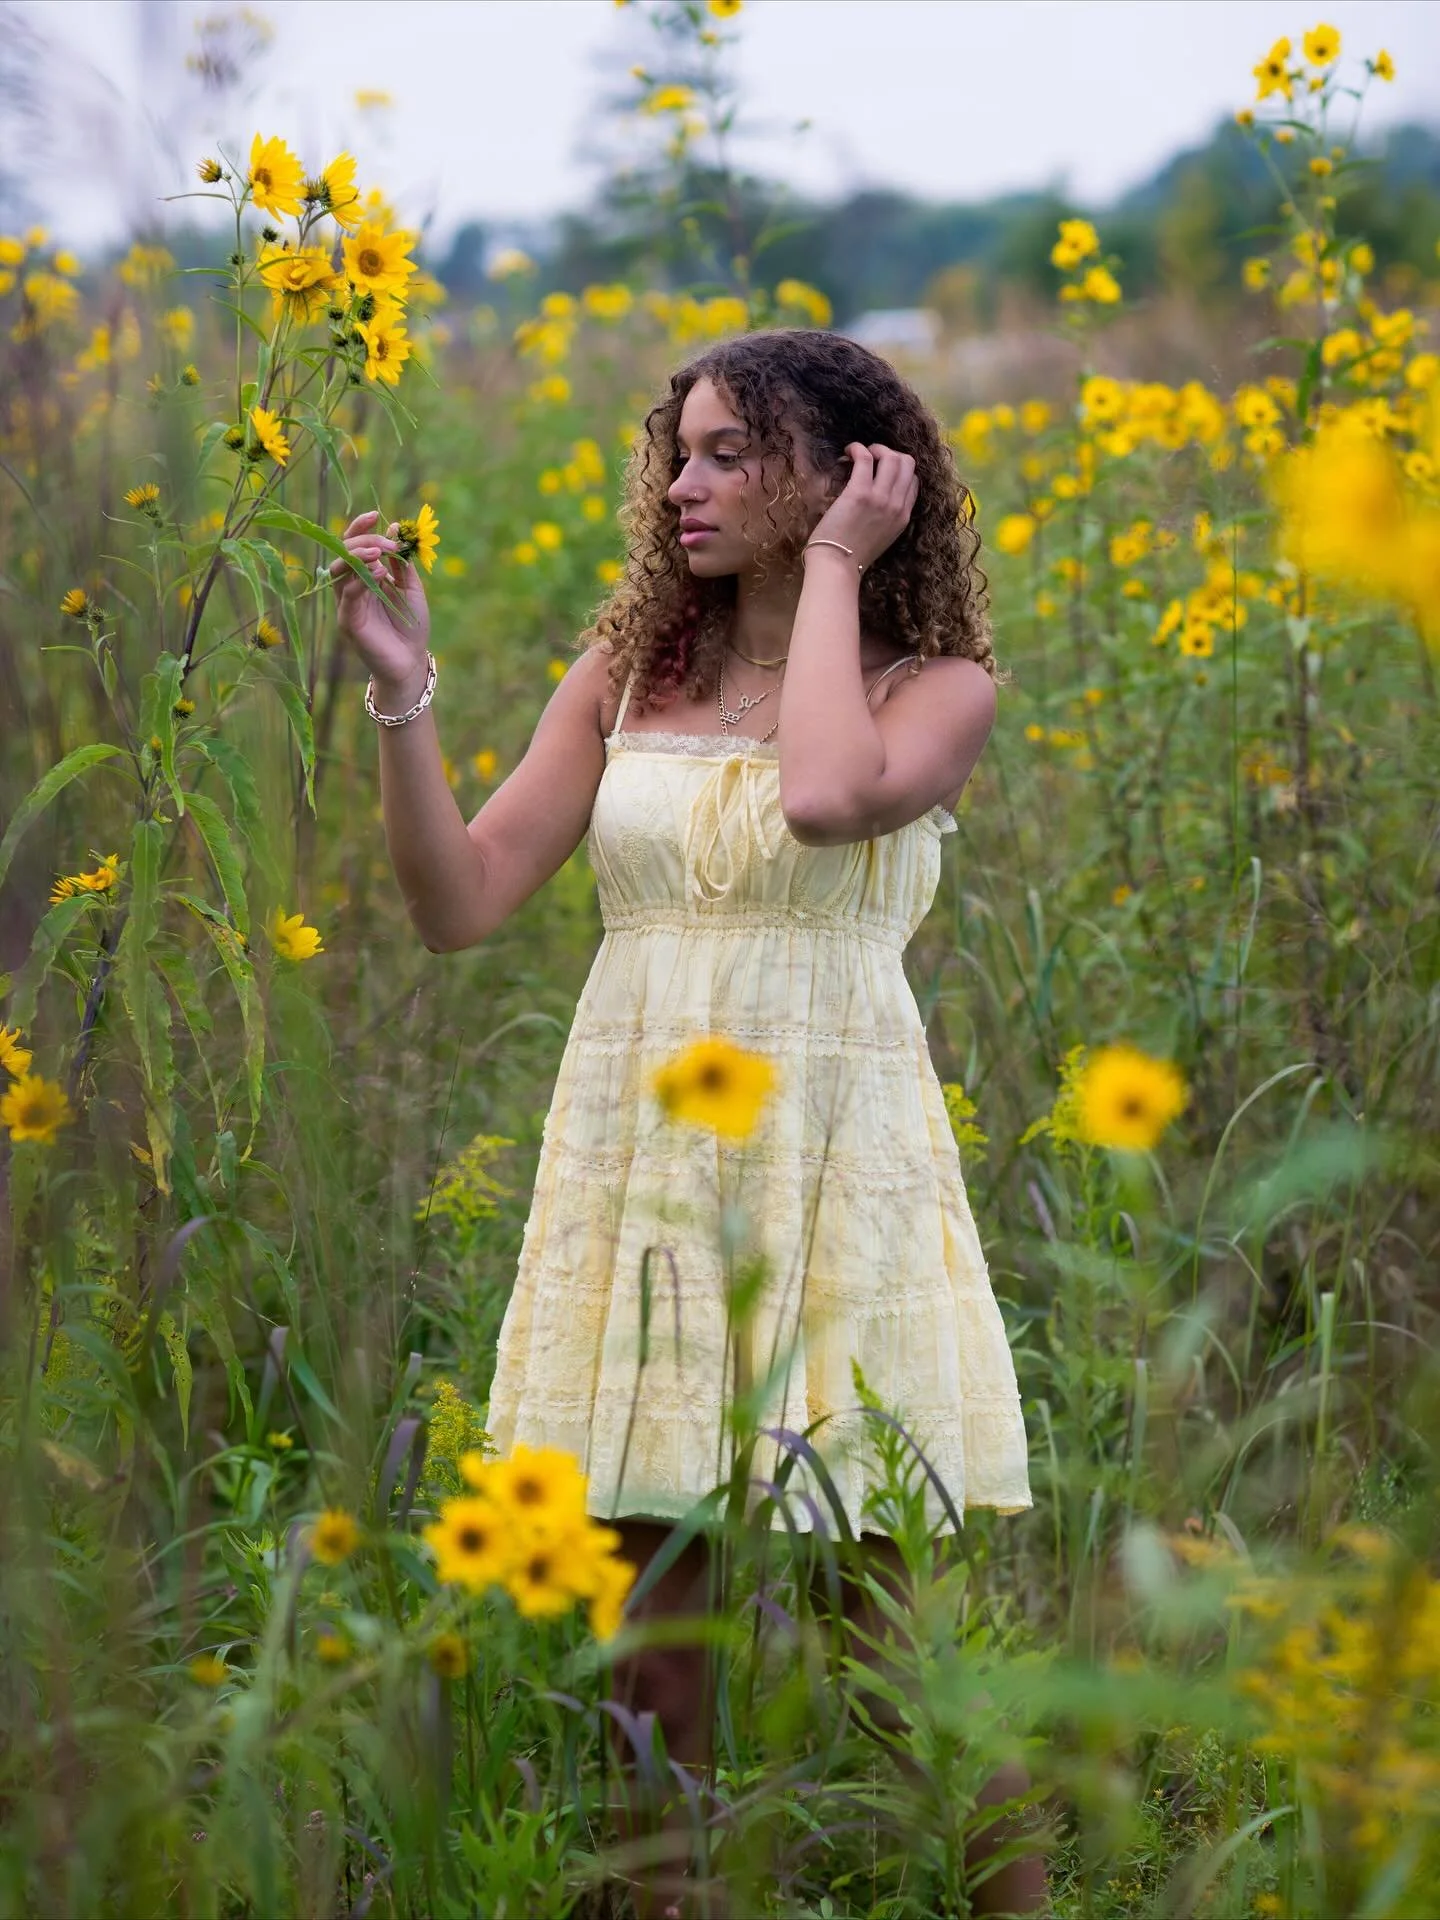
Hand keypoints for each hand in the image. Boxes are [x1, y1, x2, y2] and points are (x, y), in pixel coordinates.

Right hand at [329, 509, 430, 690]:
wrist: (411, 662)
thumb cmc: (411, 626)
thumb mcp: (411, 587)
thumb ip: (402, 561)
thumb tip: (394, 527)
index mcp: (364, 575)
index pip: (353, 545)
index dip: (360, 527)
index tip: (374, 515)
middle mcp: (350, 587)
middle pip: (343, 554)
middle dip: (364, 542)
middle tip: (387, 544)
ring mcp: (347, 604)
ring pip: (339, 572)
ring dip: (357, 557)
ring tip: (378, 554)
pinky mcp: (348, 622)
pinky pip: (347, 596)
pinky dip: (361, 581)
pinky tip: (380, 574)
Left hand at [806, 442, 918, 572]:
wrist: (837, 566)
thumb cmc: (853, 555)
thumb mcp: (883, 537)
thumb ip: (889, 517)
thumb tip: (880, 496)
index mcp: (904, 517)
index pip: (913, 481)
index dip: (900, 470)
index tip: (881, 470)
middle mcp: (896, 505)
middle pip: (907, 463)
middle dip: (890, 453)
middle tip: (872, 457)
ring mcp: (880, 498)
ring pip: (891, 456)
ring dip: (874, 448)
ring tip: (858, 453)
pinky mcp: (860, 493)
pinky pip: (865, 458)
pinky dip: (857, 449)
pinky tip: (847, 452)